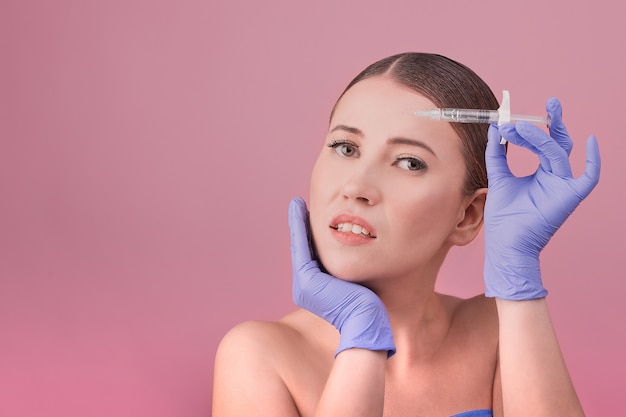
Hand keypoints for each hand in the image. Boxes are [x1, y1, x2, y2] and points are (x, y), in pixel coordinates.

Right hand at [288, 197, 394, 356]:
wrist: (368, 324)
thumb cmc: (371, 307)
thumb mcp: (357, 282)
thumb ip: (350, 268)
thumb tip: (361, 252)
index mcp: (315, 289)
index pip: (311, 256)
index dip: (309, 235)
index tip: (309, 216)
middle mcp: (305, 287)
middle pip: (303, 249)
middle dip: (301, 227)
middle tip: (299, 206)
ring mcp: (304, 285)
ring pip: (300, 246)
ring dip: (297, 223)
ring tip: (297, 205)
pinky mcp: (308, 281)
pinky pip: (302, 247)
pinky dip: (299, 227)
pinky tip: (301, 211)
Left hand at [483, 98, 600, 299]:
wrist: (505, 243)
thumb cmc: (504, 217)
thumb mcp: (498, 177)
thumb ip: (496, 153)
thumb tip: (495, 127)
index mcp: (541, 172)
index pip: (540, 143)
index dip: (529, 128)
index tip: (509, 118)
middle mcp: (555, 176)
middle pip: (557, 142)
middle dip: (552, 122)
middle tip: (547, 103)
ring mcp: (564, 186)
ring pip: (558, 153)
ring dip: (539, 138)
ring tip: (518, 129)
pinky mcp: (570, 197)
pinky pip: (589, 177)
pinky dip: (593, 160)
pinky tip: (590, 141)